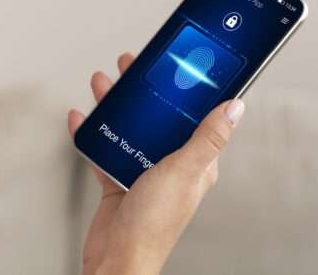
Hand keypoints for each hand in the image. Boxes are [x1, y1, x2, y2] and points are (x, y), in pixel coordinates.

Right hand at [68, 53, 244, 274]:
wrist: (118, 258)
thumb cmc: (154, 224)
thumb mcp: (183, 172)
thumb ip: (207, 138)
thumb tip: (235, 107)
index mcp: (195, 161)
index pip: (195, 114)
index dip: (186, 86)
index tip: (176, 62)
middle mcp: (171, 164)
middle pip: (158, 115)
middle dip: (143, 88)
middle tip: (130, 64)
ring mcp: (143, 172)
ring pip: (130, 128)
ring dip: (115, 105)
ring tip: (102, 83)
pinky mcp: (118, 181)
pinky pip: (106, 149)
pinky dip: (93, 132)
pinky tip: (82, 118)